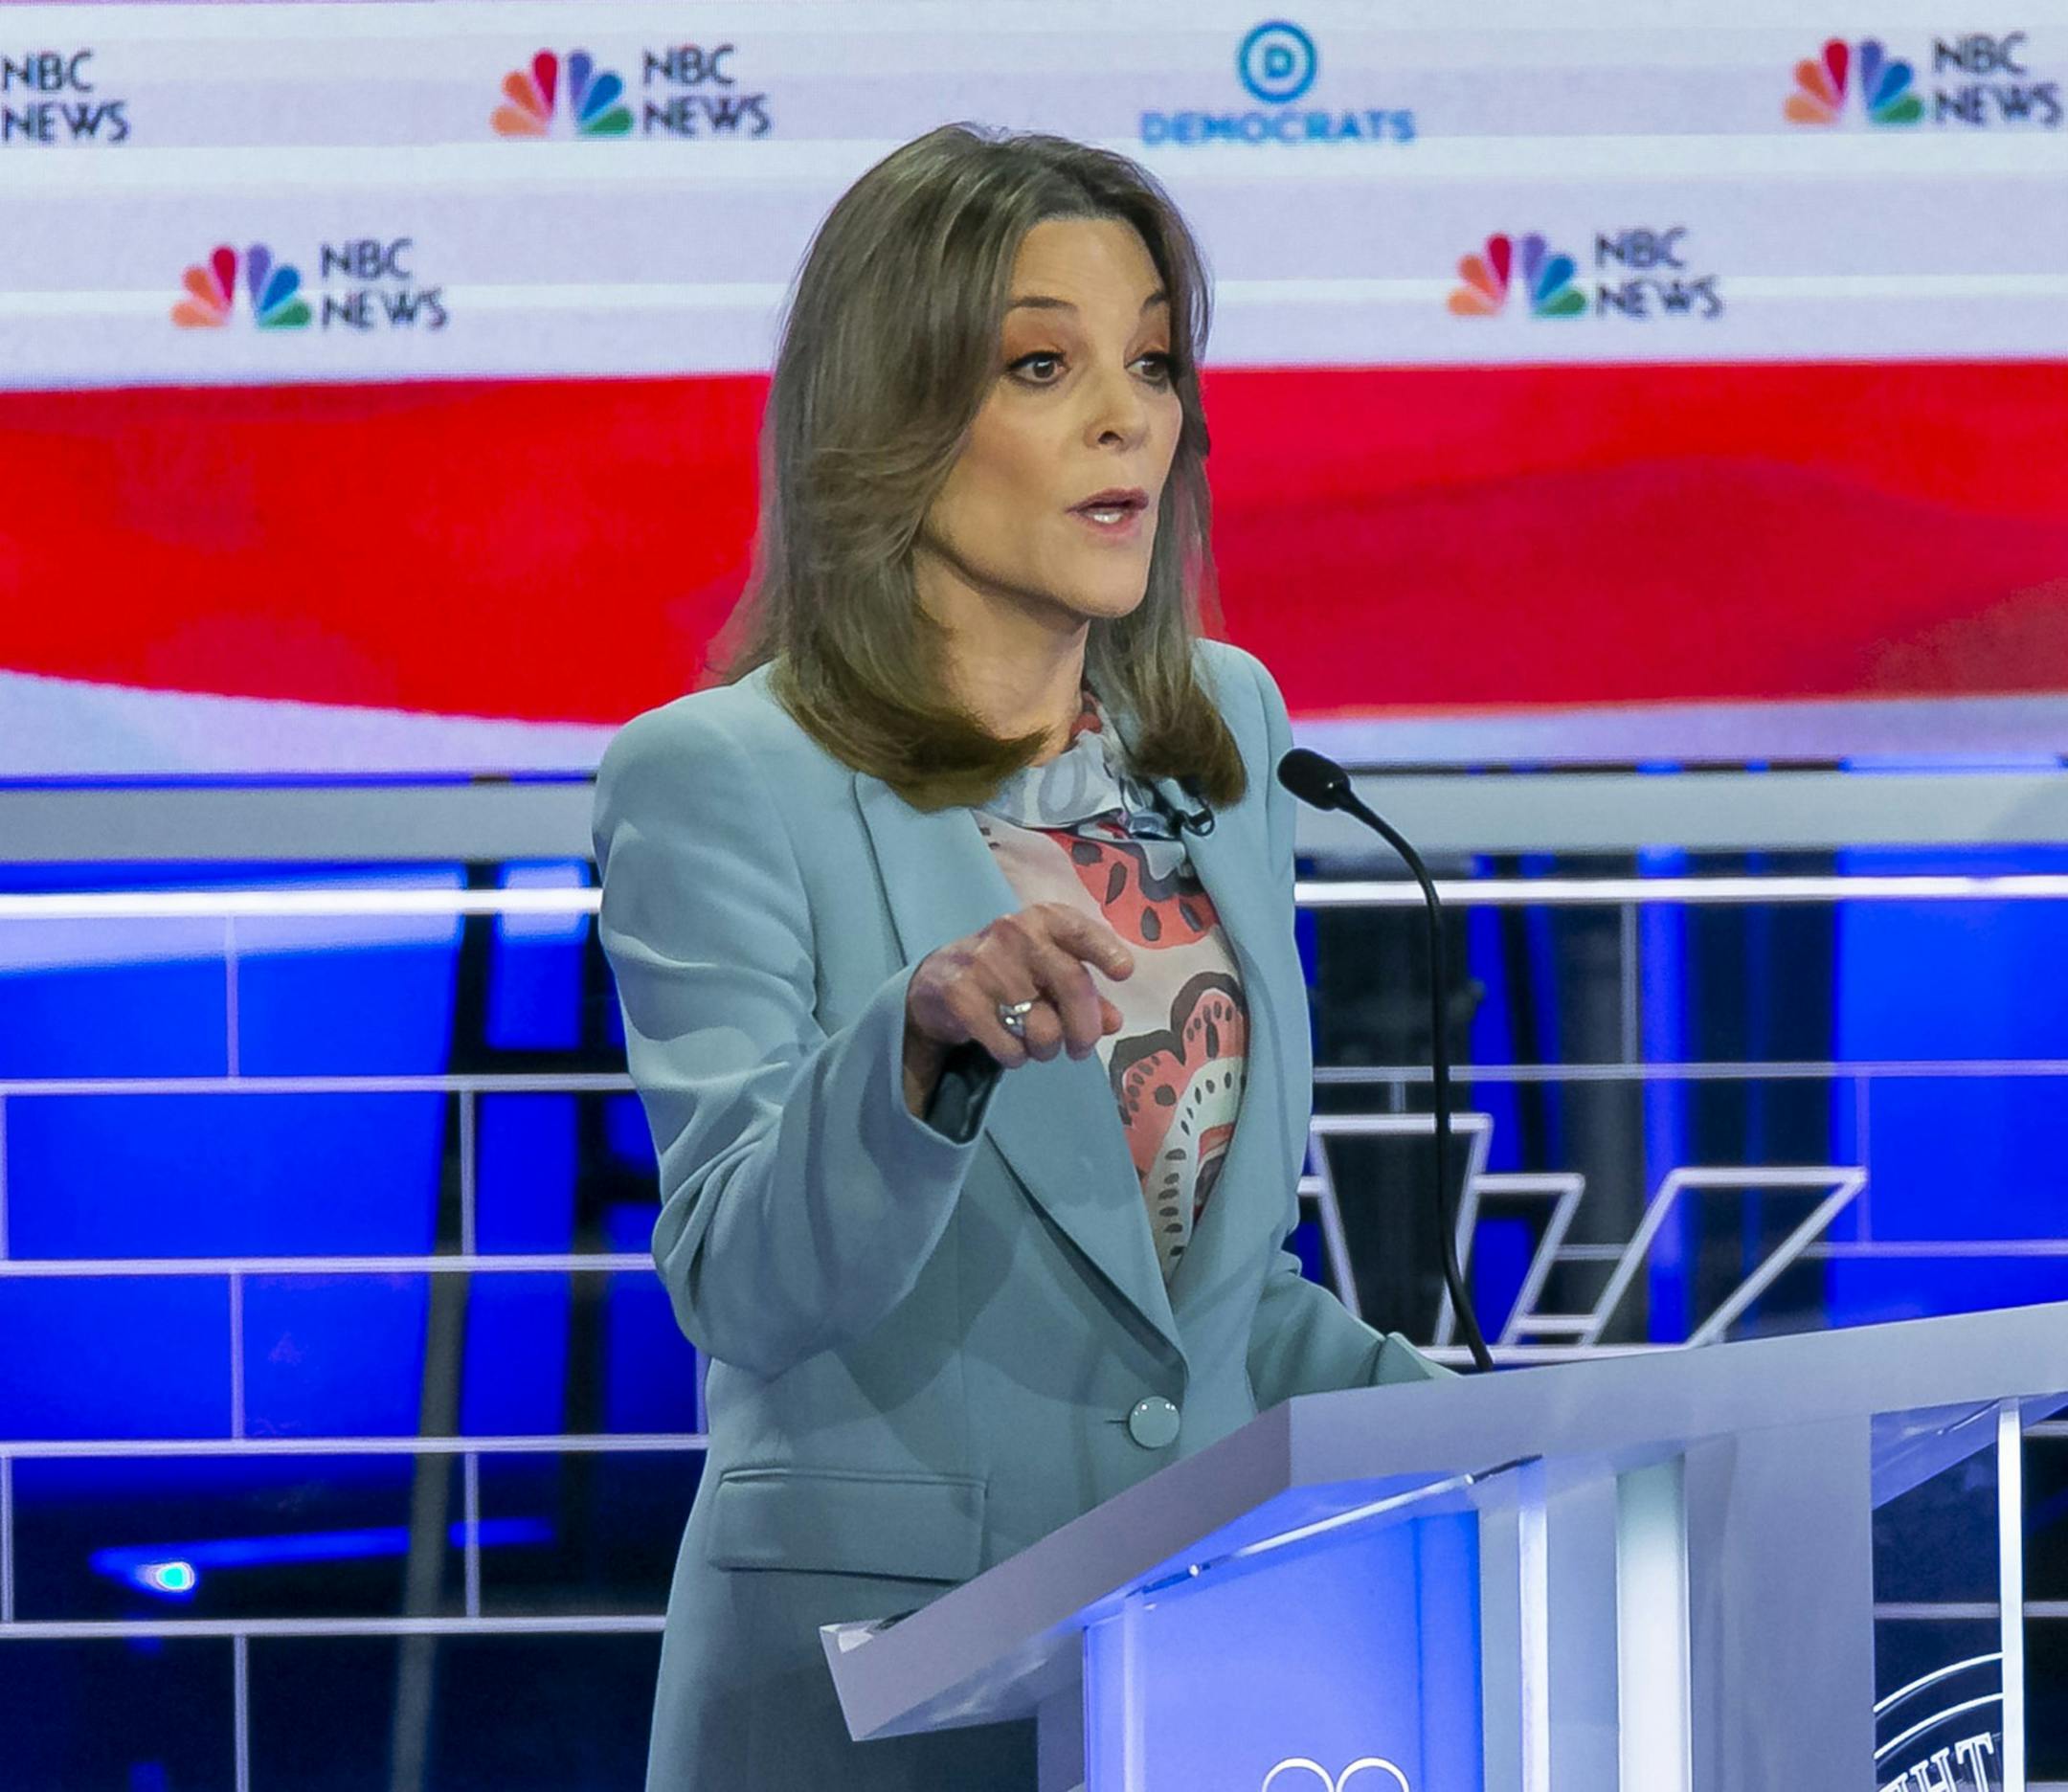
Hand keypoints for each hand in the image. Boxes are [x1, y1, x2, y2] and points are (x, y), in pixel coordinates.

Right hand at [902, 903, 1134, 1113]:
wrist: (938, 978)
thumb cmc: (1010, 970)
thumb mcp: (1048, 971)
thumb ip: (1085, 993)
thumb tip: (1113, 1021)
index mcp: (1043, 920)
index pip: (1080, 930)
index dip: (1106, 951)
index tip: (1124, 973)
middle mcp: (1015, 933)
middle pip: (1072, 985)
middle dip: (1085, 1030)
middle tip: (1081, 1050)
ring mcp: (985, 962)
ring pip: (1042, 1026)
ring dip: (1047, 1048)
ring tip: (1039, 1046)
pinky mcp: (961, 995)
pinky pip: (1009, 1045)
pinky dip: (1016, 1057)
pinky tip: (1011, 1048)